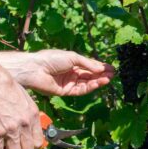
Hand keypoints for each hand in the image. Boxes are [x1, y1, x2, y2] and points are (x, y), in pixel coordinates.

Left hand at [0, 50, 114, 95]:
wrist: (35, 69)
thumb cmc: (51, 58)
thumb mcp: (72, 57)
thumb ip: (87, 64)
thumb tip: (101, 68)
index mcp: (71, 62)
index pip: (89, 66)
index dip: (100, 67)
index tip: (110, 68)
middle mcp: (71, 72)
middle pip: (89, 75)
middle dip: (101, 74)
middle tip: (113, 74)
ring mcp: (69, 82)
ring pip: (87, 83)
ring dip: (98, 81)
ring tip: (108, 78)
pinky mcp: (66, 91)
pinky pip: (81, 90)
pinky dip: (91, 87)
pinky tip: (99, 83)